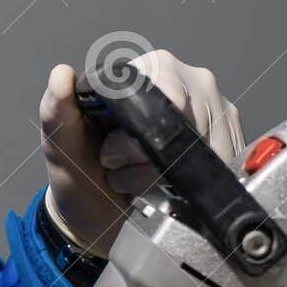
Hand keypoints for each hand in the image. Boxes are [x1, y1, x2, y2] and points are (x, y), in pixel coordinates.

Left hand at [40, 48, 243, 257]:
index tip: (118, 157)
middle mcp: (187, 81)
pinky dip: (196, 185)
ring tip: (143, 183)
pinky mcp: (230, 140)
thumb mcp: (61, 145)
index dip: (146, 129)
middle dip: (156, 159)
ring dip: (175, 175)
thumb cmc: (80, 174)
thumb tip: (60, 75)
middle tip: (125, 175)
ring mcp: (214, 109)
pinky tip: (172, 187)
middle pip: (192, 119)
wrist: (99, 217)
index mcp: (147, 69)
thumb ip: (55, 109)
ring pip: (211, 145)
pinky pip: (225, 163)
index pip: (166, 89)